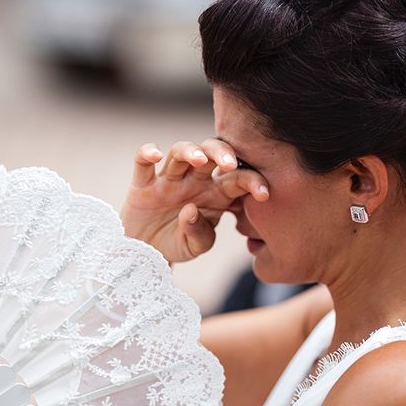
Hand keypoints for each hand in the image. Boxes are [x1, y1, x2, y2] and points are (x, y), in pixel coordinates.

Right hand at [121, 139, 268, 262]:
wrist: (147, 255)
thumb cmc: (178, 244)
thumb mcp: (196, 246)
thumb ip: (200, 233)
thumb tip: (190, 210)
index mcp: (216, 194)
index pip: (237, 179)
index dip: (252, 181)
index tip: (263, 194)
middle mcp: (194, 180)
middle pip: (211, 153)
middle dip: (222, 153)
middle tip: (229, 164)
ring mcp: (168, 180)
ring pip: (180, 152)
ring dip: (190, 151)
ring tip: (199, 159)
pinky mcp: (142, 184)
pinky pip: (142, 162)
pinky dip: (147, 152)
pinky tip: (156, 155)